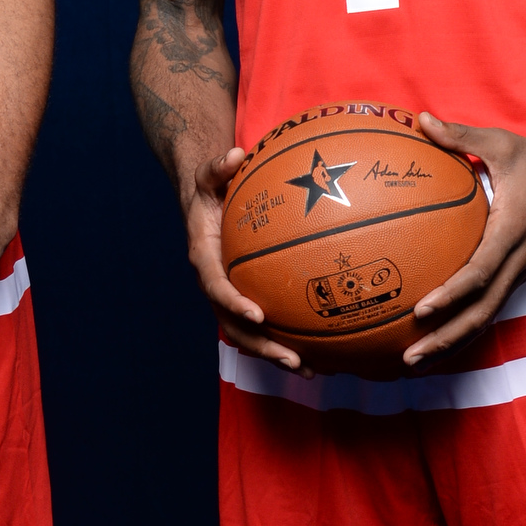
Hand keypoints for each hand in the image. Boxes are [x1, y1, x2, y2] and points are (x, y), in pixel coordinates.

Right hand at [184, 144, 305, 370]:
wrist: (203, 204)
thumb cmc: (210, 188)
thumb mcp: (209, 174)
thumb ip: (218, 167)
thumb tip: (235, 155)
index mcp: (204, 259)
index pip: (217, 287)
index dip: (235, 304)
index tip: (259, 315)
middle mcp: (215, 285)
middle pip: (235, 326)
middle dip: (263, 347)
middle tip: (293, 360)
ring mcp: (231, 296)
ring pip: (251, 335)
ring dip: (278, 355)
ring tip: (312, 370)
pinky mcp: (247, 297)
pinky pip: (266, 324)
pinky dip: (289, 339)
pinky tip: (321, 350)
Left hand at [402, 114, 525, 363]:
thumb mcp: (498, 143)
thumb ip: (458, 135)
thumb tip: (420, 119)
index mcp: (512, 230)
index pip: (480, 271)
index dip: (452, 294)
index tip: (421, 310)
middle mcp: (519, 260)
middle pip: (482, 312)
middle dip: (446, 338)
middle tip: (408, 358)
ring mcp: (521, 272)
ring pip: (487, 318)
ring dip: (453, 343)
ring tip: (413, 361)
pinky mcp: (519, 275)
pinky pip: (490, 308)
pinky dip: (463, 328)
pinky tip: (432, 337)